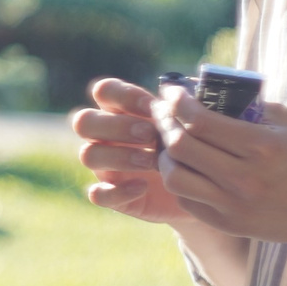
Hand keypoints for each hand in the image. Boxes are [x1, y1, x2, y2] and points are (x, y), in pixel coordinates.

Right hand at [72, 77, 195, 225]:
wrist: (202, 187)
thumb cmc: (193, 146)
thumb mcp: (191, 124)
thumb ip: (183, 107)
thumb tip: (186, 90)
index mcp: (122, 110)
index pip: (105, 91)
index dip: (124, 96)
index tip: (152, 107)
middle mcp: (106, 136)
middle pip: (84, 121)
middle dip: (116, 126)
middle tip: (150, 135)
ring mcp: (105, 166)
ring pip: (87, 154)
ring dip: (119, 156)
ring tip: (152, 162)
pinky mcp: (111, 194)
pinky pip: (97, 193)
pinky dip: (117, 191)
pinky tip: (143, 187)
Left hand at [153, 88, 286, 245]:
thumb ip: (250, 108)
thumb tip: (207, 93)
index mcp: (262, 147)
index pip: (200, 122)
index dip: (177, 102)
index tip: (171, 91)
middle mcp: (245, 178)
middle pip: (181, 147)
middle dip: (164, 122)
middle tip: (162, 110)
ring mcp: (235, 205)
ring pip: (175, 177)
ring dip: (164, 155)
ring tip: (168, 141)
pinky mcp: (229, 223)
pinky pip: (188, 200)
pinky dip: (179, 179)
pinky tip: (183, 166)